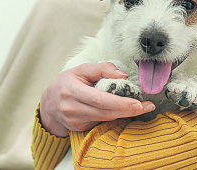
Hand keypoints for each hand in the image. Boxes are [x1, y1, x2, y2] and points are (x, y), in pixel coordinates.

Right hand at [39, 62, 155, 136]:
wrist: (49, 102)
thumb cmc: (67, 82)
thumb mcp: (81, 69)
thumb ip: (102, 69)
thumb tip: (123, 75)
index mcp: (72, 90)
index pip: (99, 99)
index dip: (119, 103)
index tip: (137, 103)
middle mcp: (72, 108)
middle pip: (105, 112)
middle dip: (128, 110)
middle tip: (147, 107)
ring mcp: (75, 120)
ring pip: (105, 118)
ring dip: (125, 114)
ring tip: (143, 107)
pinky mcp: (79, 128)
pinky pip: (101, 122)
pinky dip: (114, 116)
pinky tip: (125, 111)